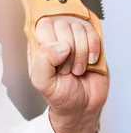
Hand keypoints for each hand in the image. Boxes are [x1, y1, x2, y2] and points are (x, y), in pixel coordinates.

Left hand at [29, 16, 109, 132]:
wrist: (82, 106)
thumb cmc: (59, 94)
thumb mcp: (42, 82)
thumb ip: (43, 61)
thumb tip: (60, 46)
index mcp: (39, 46)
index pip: (42, 25)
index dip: (51, 41)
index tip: (55, 60)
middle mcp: (55, 39)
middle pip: (61, 25)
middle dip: (67, 50)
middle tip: (66, 68)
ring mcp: (73, 39)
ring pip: (78, 28)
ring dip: (80, 52)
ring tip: (76, 68)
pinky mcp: (90, 43)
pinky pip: (92, 33)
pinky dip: (93, 48)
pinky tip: (89, 61)